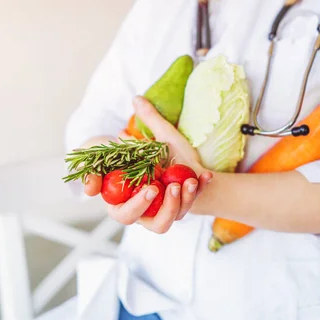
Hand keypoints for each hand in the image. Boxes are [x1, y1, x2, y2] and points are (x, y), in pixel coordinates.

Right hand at [104, 97, 212, 233]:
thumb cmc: (174, 156)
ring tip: (186, 182)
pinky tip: (205, 176)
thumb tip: (137, 98)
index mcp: (125, 192)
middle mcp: (140, 208)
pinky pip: (187, 208)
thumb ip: (150, 119)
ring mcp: (161, 214)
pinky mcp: (180, 213)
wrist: (199, 173)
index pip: (113, 203)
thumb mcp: (164, 136)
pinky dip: (198, 191)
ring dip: (174, 203)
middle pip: (131, 218)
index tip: (135, 185)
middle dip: (141, 205)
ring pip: (163, 222)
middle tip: (156, 188)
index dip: (118, 198)